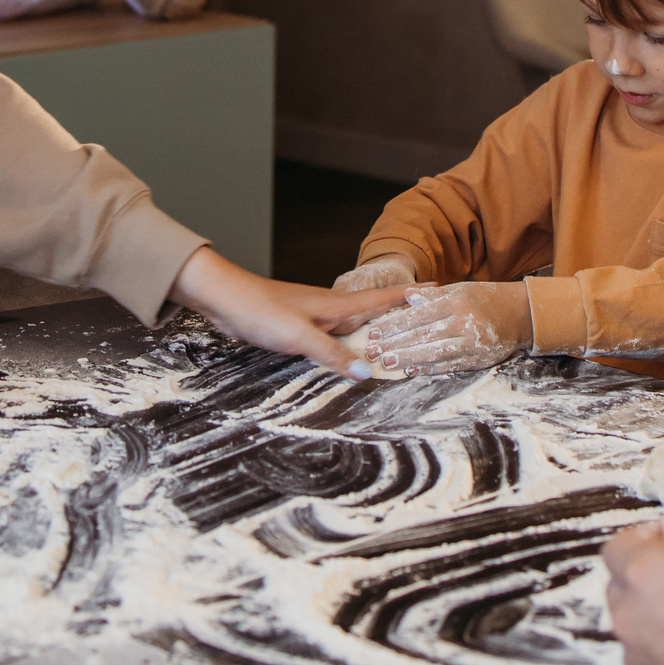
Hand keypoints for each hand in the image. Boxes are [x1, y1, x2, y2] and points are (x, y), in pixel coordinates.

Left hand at [168, 246, 409, 377]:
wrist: (224, 299)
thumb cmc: (261, 310)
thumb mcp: (299, 336)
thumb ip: (332, 354)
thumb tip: (368, 372)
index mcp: (337, 306)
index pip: (383, 300)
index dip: (410, 297)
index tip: (439, 292)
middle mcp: (331, 310)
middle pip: (374, 316)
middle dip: (400, 320)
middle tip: (429, 327)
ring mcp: (316, 320)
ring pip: (354, 329)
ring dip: (374, 336)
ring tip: (398, 348)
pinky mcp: (300, 330)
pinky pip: (334, 340)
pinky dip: (348, 347)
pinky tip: (350, 359)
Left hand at [362, 281, 530, 374]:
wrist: (522, 314)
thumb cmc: (487, 298)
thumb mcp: (461, 289)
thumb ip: (433, 296)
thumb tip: (407, 297)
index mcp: (456, 301)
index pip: (419, 315)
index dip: (395, 325)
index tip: (375, 332)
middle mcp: (464, 322)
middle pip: (423, 336)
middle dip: (396, 344)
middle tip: (375, 351)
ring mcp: (472, 343)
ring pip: (435, 353)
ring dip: (409, 359)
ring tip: (389, 363)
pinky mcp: (479, 359)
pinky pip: (450, 365)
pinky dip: (430, 369)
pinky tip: (413, 370)